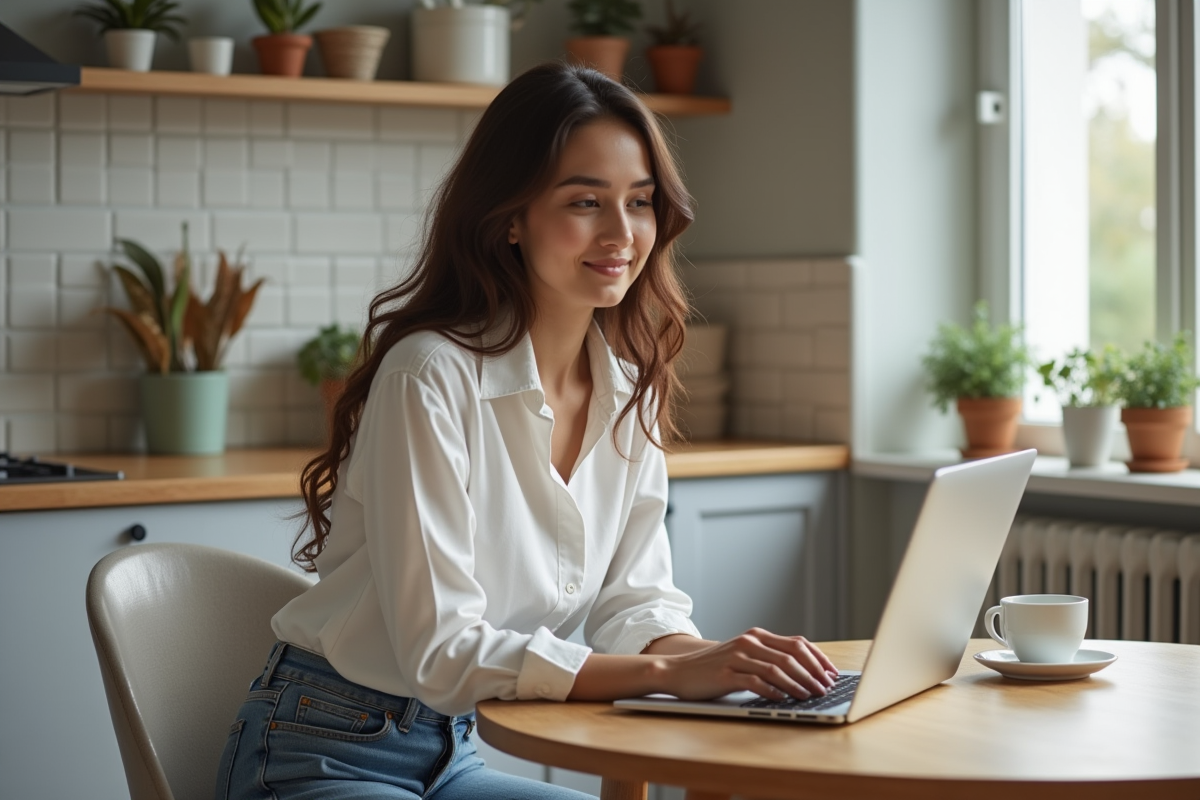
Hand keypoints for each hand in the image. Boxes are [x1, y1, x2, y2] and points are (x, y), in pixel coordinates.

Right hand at [659, 628, 837, 701]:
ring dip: (798, 684)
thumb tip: (804, 672)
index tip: (832, 673)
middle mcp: (749, 642)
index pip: (797, 643)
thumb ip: (768, 658)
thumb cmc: (714, 667)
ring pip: (777, 669)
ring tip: (810, 696)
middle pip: (791, 656)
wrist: (678, 671)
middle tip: (826, 688)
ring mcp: (737, 657)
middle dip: (813, 673)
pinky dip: (773, 691)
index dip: (818, 659)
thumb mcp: (744, 655)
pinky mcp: (726, 674)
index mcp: (757, 636)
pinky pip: (755, 682)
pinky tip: (783, 699)